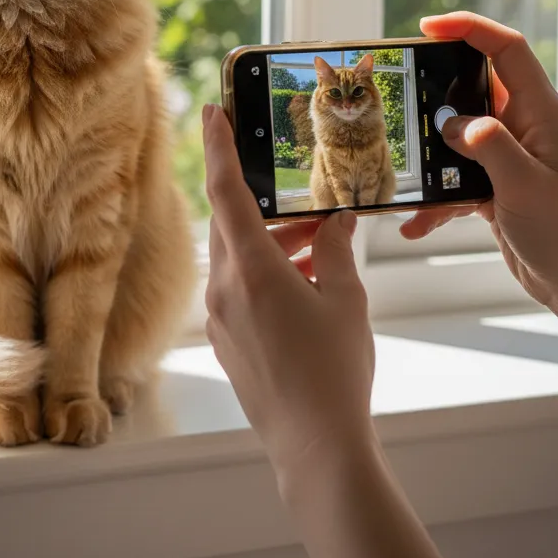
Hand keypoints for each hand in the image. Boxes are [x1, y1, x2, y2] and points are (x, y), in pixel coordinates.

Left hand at [203, 104, 374, 483]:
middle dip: (263, 203)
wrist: (315, 446)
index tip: (212, 111)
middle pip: (232, 223)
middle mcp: (224, 288)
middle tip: (298, 195)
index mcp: (251, 269)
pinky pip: (237, 286)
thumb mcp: (345, 301)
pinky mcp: (226, 338)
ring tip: (315, 241)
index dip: (219, 147)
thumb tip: (337, 223)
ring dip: (270, 241)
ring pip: (236, 256)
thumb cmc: (334, 373)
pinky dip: (264, 271)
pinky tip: (302, 280)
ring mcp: (220, 316)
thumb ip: (335, 251)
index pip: (226, 191)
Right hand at [402, 11, 557, 310]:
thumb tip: (452, 123)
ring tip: (403, 164)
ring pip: (457, 133)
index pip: (506, 49)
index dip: (469, 28)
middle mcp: (524, 126)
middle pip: (474, 85)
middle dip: (436, 89)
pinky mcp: (495, 182)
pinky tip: (417, 223)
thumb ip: (488, 146)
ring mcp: (508, 154)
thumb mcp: (525, 185)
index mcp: (540, 112)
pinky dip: (435, 198)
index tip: (427, 27)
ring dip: (430, 153)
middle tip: (401, 92)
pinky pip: (455, 176)